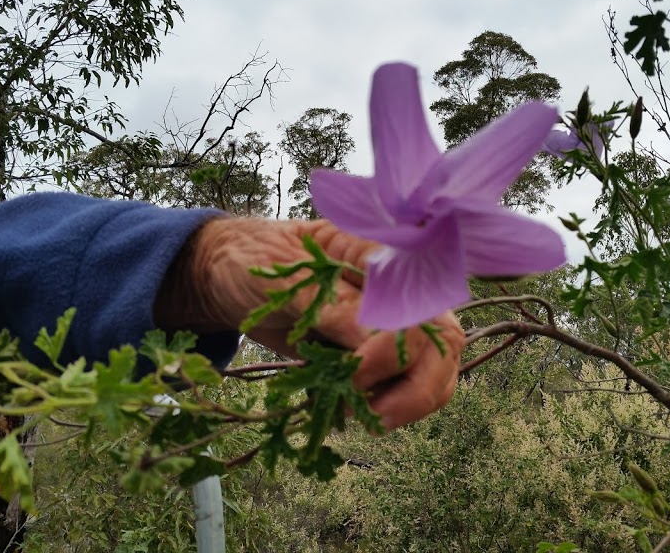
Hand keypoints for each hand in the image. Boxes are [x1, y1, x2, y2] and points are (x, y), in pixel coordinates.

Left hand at [155, 217, 461, 430]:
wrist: (226, 275)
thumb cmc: (252, 260)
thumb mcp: (285, 279)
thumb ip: (331, 306)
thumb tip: (373, 339)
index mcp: (380, 253)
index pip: (421, 300)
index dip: (400, 343)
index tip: (356, 373)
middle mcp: (398, 287)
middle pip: (444, 340)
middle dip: (418, 385)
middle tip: (371, 413)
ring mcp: (392, 321)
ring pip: (436, 368)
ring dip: (409, 402)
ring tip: (362, 416)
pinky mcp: (376, 351)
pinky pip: (407, 384)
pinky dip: (390, 407)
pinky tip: (353, 411)